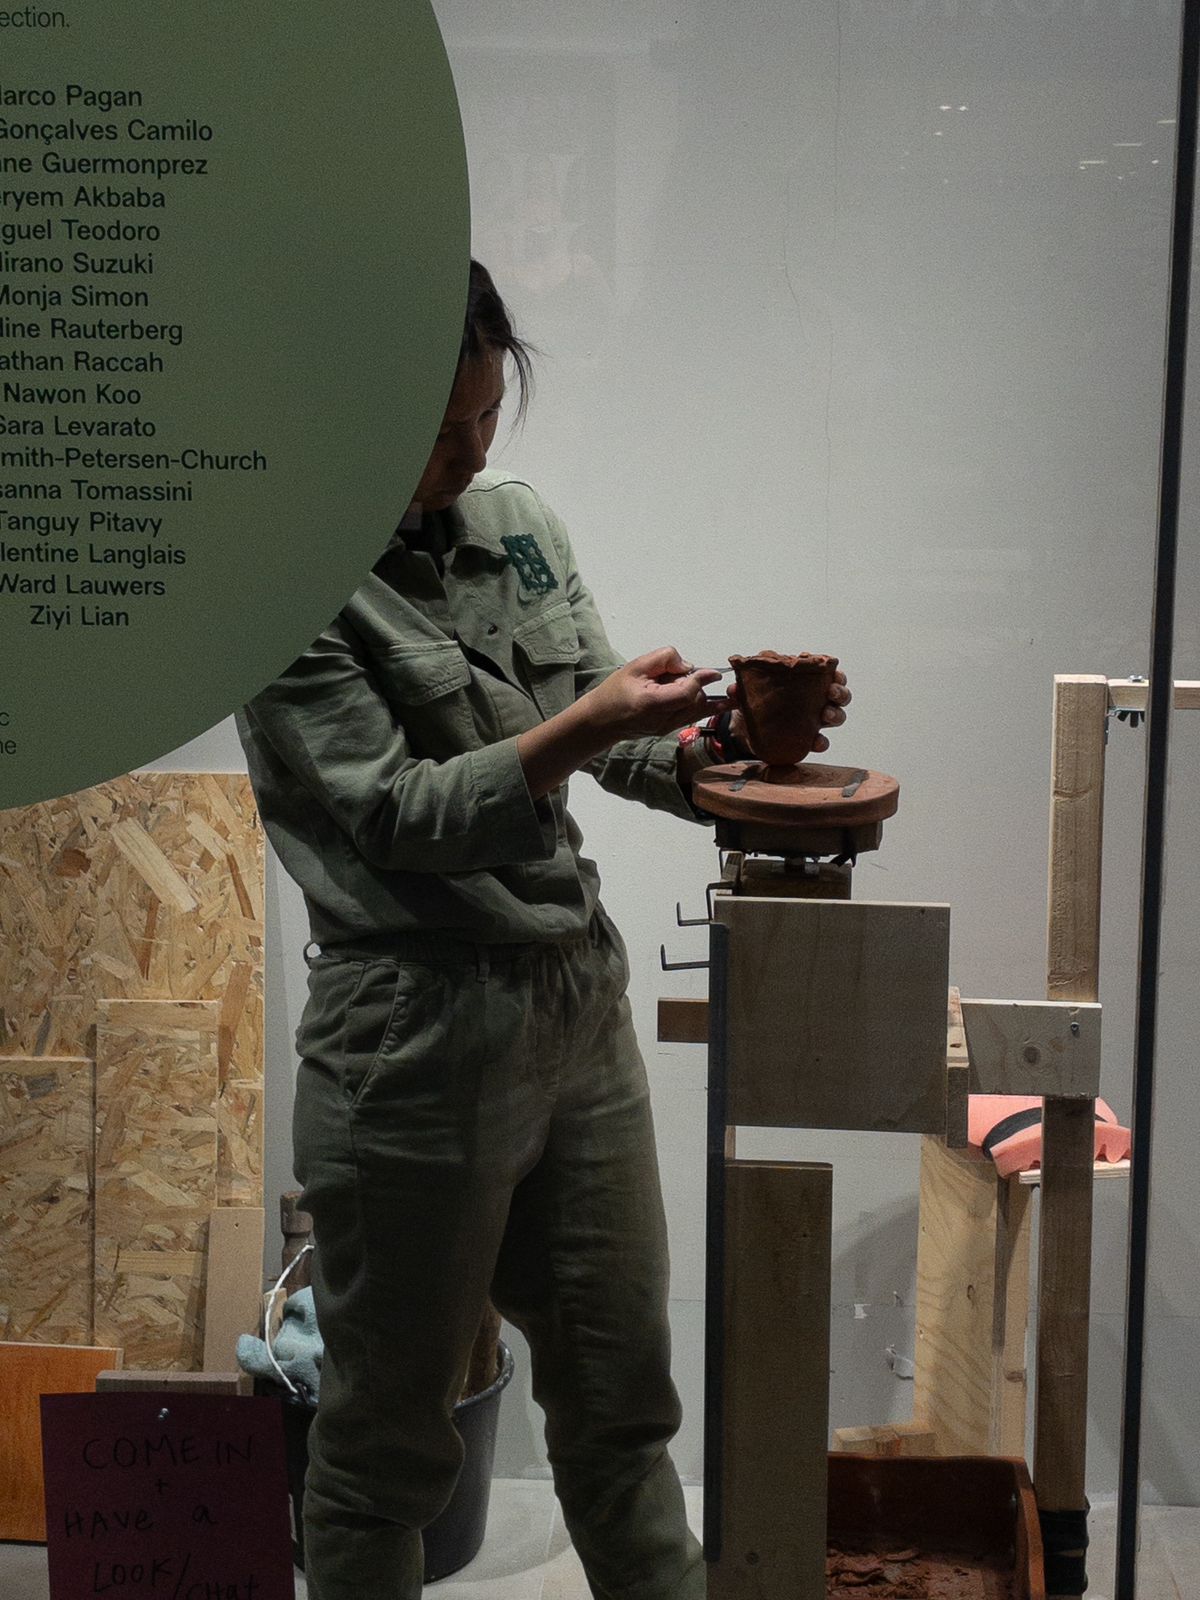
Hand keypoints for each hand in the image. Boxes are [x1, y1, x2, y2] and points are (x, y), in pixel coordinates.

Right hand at [580, 647, 726, 741]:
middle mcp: (663, 720)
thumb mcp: (636, 667)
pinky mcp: (670, 730)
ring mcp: (668, 728)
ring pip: (698, 712)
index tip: (715, 673)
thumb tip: (688, 666)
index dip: (701, 681)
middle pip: (696, 702)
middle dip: (698, 686)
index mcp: (652, 703)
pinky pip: (692, 716)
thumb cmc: (615, 692)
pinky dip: (703, 706)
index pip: (686, 693)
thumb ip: (663, 660)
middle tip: (680, 675)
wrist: (602, 721)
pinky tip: (724, 702)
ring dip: (707, 698)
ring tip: (723, 692)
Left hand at [727, 669, 850, 753]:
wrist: (746, 728)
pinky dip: (821, 742)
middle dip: (840, 692)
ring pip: (837, 716)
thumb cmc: (757, 701)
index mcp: (807, 683)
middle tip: (831, 692)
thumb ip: (743, 687)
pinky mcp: (808, 739)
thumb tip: (734, 688)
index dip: (834, 672)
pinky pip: (821, 742)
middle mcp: (817, 700)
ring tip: (826, 715)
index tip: (828, 670)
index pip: (829, 674)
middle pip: (840, 695)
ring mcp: (815, 720)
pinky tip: (816, 741)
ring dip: (836, 714)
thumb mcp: (750, 690)